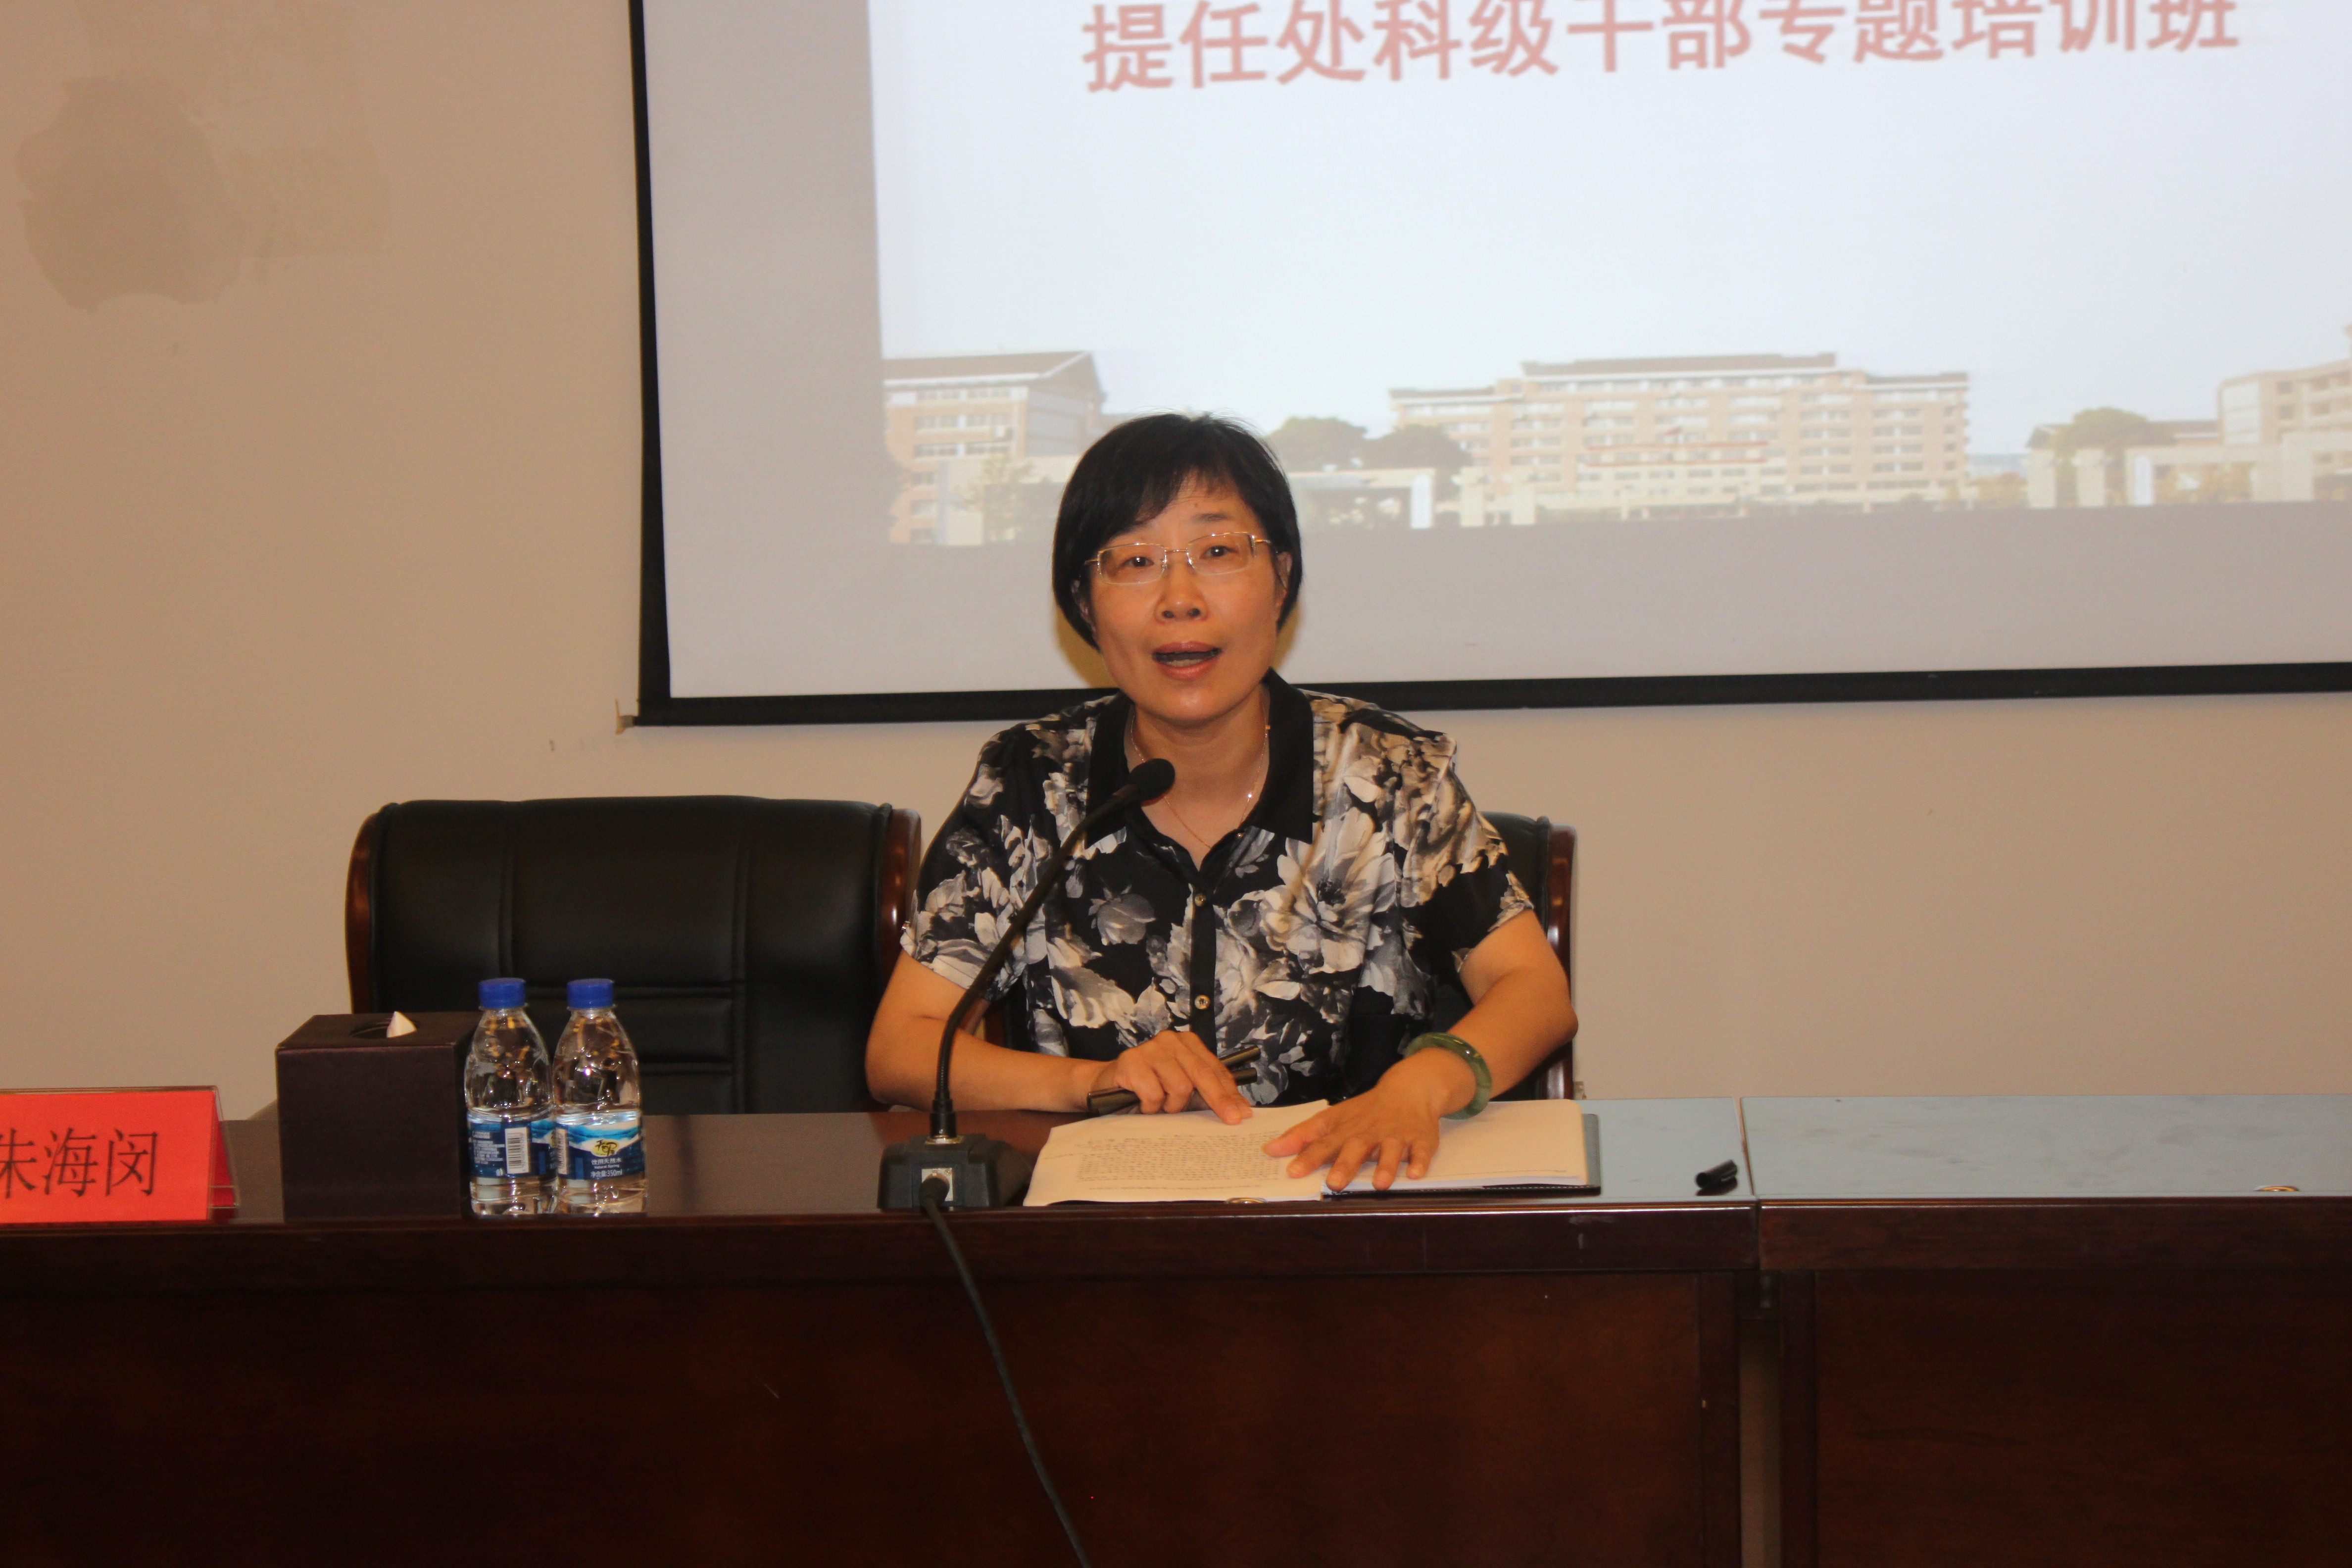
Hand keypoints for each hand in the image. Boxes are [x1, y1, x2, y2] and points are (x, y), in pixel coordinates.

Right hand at [1084, 1030, 1251, 1123]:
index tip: (1242, 1113)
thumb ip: (1206, 1094)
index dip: (1230, 1093)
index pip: (1215, 1070)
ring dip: (1171, 1106)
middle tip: (1230, 1120)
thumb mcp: (1181, 1089)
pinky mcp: (1131, 1062)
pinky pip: (1154, 1094)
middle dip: (1218, 1100)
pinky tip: (1143, 1103)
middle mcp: (1170, 1041)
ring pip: (1179, 1087)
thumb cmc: (1149, 1087)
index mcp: (1187, 1043)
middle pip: (1202, 1074)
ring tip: (1160, 1106)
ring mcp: (1150, 1049)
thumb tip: (1239, 1110)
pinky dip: (1150, 1106)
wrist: (1106, 1085)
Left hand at [1261, 1048, 1475, 1189]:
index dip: (1308, 1156)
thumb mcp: (1332, 1119)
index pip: (1324, 1142)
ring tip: (1380, 1184)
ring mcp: (1396, 1135)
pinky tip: (1416, 1173)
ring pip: (1391, 1150)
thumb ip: (1302, 1136)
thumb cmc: (1365, 1111)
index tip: (1292, 1170)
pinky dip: (1419, 1161)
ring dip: (1386, 1166)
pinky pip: (1421, 1150)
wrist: (1409, 1089)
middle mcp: (1369, 1131)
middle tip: (1334, 1183)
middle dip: (1346, 1165)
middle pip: (1356, 1147)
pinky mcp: (1420, 1139)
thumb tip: (1270, 1149)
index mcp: (1346, 1128)